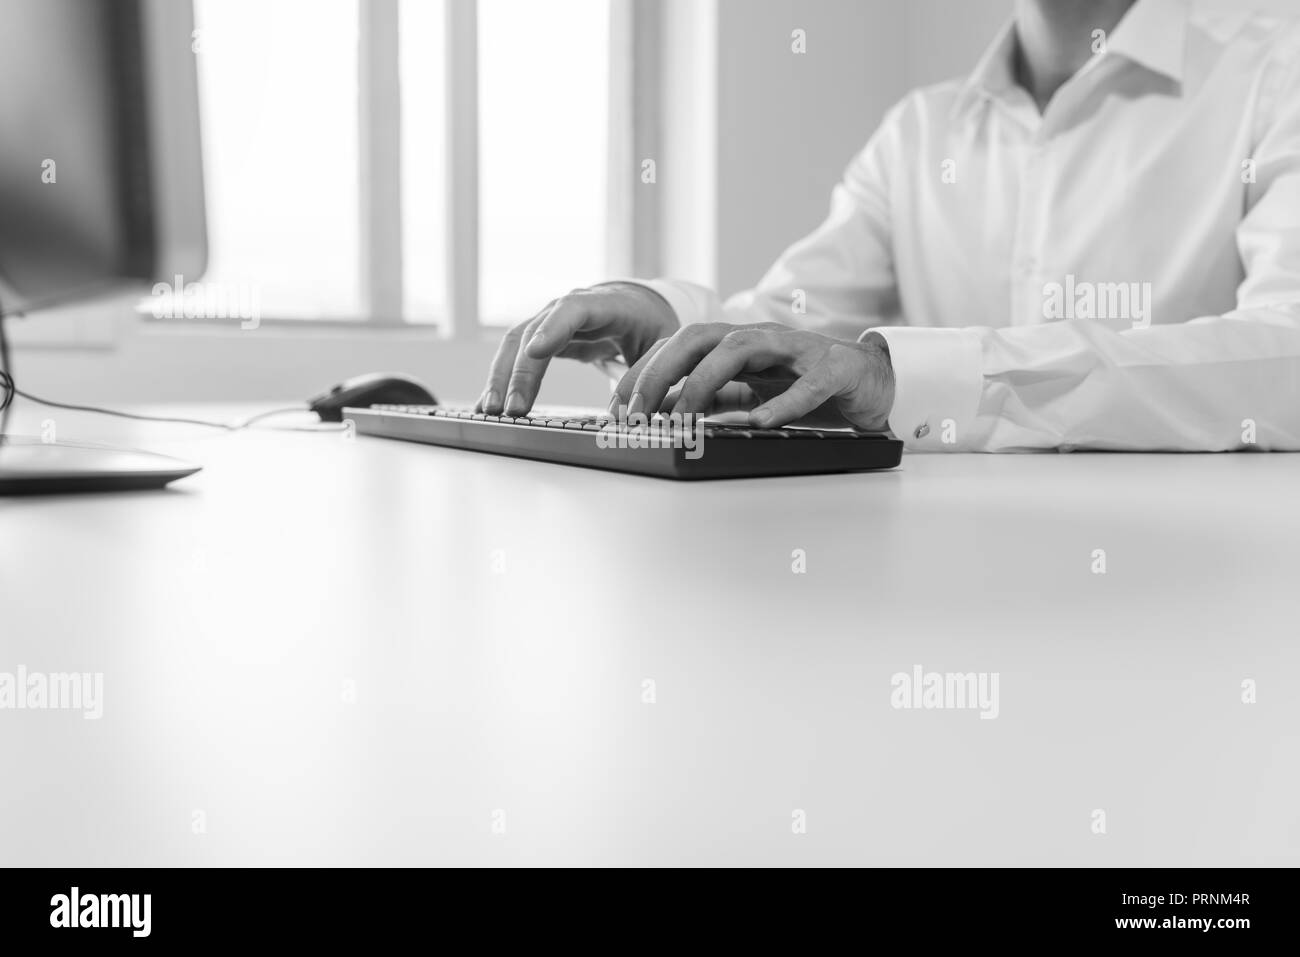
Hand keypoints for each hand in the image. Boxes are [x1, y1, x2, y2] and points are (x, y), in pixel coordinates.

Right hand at [476, 282, 678, 415]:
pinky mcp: (541, 337)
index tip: (535, 351)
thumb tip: (642, 409)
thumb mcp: (664, 342)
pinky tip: (487, 404)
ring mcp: (550, 320)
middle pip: (534, 331)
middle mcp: (569, 307)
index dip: (553, 328)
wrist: (638, 306)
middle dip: (520, 371)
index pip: (574, 309)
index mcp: (606, 304)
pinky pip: (515, 355)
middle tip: (513, 409)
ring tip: (490, 411)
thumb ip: (653, 368)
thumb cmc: (651, 325)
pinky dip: (501, 380)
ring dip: (501, 378)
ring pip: (516, 343)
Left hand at [611, 322, 894, 431]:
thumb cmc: (811, 388)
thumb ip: (716, 401)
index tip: (617, 406)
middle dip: (661, 371)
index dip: (645, 371)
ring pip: (741, 349)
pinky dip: (781, 402)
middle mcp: (762, 339)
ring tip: (684, 418)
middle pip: (700, 338)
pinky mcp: (836, 369)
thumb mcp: (753, 395)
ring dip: (705, 384)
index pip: (679, 346)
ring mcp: (798, 350)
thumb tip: (669, 417)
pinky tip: (758, 421)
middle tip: (637, 411)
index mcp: (738, 344)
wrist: (876, 382)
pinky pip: (806, 383)